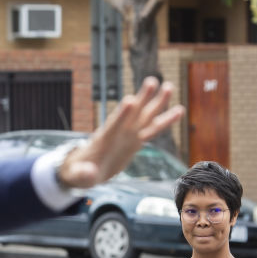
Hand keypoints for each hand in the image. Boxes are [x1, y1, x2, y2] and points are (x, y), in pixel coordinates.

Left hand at [56, 79, 183, 188]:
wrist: (84, 171)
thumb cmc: (78, 173)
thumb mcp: (78, 176)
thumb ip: (83, 173)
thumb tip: (89, 173)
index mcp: (102, 140)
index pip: (113, 125)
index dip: (121, 114)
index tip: (130, 100)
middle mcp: (117, 134)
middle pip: (132, 114)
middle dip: (142, 99)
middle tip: (152, 81)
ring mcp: (128, 136)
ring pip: (145, 117)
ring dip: (157, 103)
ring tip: (169, 86)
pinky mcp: (135, 142)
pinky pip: (152, 129)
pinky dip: (165, 120)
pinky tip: (178, 110)